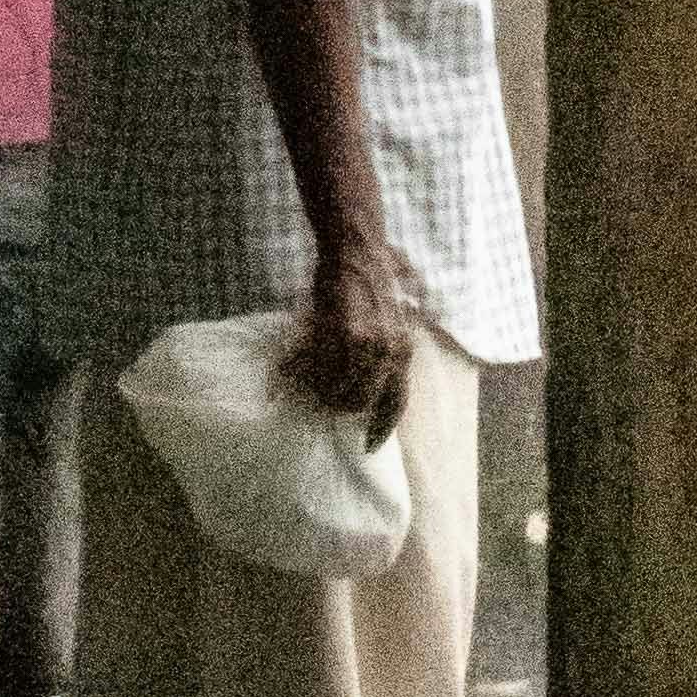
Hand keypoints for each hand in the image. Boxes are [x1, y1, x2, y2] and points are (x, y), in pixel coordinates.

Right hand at [283, 236, 411, 448]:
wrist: (356, 250)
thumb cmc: (371, 282)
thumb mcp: (391, 321)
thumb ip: (385, 351)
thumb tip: (368, 381)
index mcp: (403, 352)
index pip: (396, 403)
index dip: (380, 428)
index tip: (368, 446)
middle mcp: (389, 352)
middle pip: (363, 401)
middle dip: (340, 408)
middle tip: (323, 404)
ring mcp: (366, 343)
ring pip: (339, 388)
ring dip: (320, 393)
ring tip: (307, 387)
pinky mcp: (342, 332)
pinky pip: (321, 367)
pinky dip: (305, 373)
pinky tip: (293, 371)